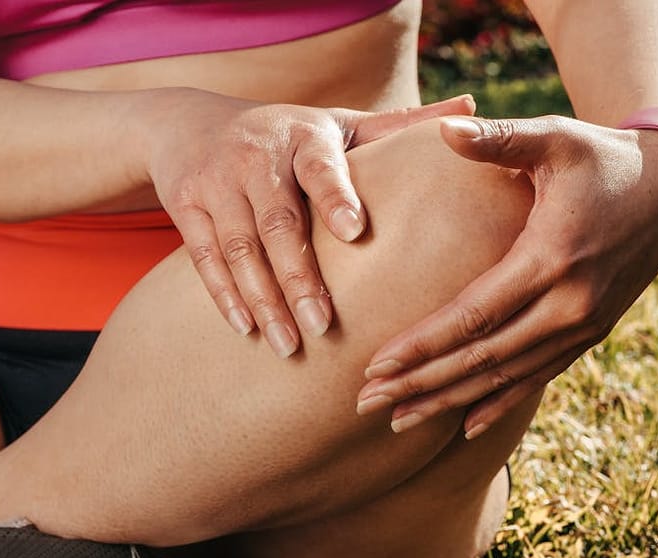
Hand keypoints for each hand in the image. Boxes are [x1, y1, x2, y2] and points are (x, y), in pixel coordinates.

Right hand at [143, 90, 474, 357]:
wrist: (188, 122)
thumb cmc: (286, 134)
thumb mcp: (337, 122)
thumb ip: (399, 126)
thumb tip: (473, 111)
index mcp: (305, 135)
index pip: (321, 167)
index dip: (335, 196)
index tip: (356, 232)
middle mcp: (257, 155)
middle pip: (277, 222)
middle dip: (299, 277)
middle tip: (323, 327)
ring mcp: (215, 181)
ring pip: (239, 247)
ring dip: (262, 299)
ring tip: (288, 346)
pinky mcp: (184, 204)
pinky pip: (204, 256)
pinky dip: (224, 295)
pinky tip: (245, 329)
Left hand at [357, 115, 657, 437]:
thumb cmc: (603, 157)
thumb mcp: (556, 137)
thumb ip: (500, 138)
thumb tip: (446, 128)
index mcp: (551, 258)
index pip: (473, 315)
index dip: (423, 344)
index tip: (377, 366)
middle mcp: (570, 304)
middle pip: (482, 358)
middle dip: (422, 384)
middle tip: (368, 404)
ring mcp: (584, 325)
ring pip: (506, 377)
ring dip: (450, 402)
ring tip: (400, 421)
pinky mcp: (591, 332)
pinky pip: (537, 377)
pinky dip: (499, 401)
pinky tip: (465, 424)